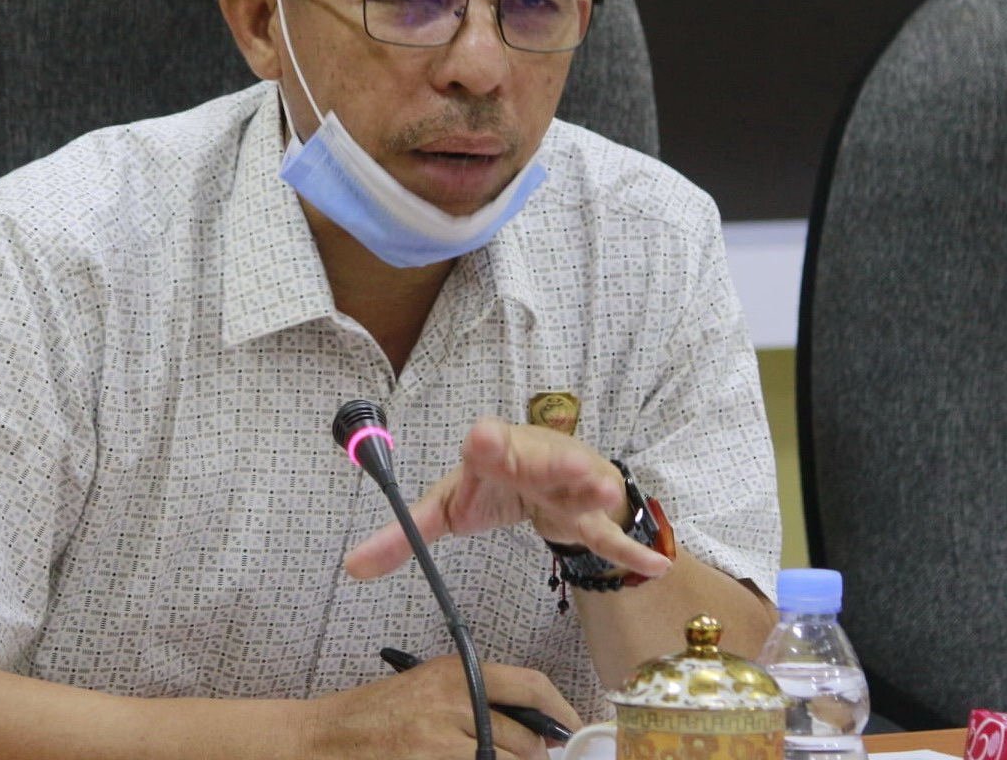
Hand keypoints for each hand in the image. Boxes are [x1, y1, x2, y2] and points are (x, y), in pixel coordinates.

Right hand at [298, 655, 579, 759]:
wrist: (323, 738)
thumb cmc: (375, 716)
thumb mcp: (427, 690)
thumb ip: (478, 702)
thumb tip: (537, 729)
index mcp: (456, 673)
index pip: (530, 685)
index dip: (562, 711)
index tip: (573, 730)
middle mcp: (453, 700)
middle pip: (526, 737)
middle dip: (539, 758)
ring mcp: (441, 738)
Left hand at [343, 418, 671, 581]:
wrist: (544, 478)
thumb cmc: (495, 485)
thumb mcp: (448, 507)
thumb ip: (405, 536)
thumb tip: (352, 567)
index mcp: (493, 454)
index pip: (486, 447)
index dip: (487, 444)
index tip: (483, 438)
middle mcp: (534, 460)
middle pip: (541, 459)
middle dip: (551, 460)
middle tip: (564, 460)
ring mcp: (568, 486)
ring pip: (582, 486)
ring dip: (596, 489)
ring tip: (608, 492)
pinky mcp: (590, 514)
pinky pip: (608, 536)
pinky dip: (629, 552)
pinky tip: (654, 568)